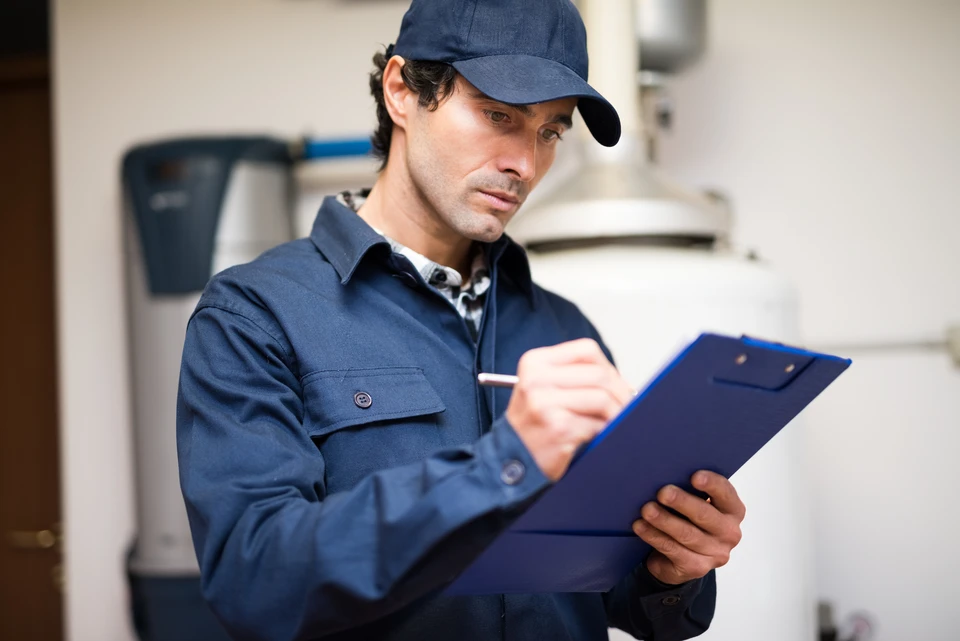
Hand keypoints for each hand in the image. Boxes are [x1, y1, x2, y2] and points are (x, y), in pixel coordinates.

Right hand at [505, 338, 634, 480]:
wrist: (511, 457)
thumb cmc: (533, 424)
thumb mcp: (543, 387)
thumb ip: (576, 377)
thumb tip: (622, 382)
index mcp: (535, 362)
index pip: (586, 350)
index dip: (608, 367)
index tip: (616, 384)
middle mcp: (537, 379)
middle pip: (599, 375)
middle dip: (621, 393)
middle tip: (626, 406)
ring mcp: (545, 404)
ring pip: (602, 399)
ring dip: (616, 413)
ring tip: (614, 422)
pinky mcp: (558, 428)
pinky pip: (596, 424)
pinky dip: (603, 432)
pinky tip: (595, 436)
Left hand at [632, 471, 744, 584]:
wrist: (680, 559)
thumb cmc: (688, 520)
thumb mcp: (694, 503)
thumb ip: (691, 491)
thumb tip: (666, 473)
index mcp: (733, 510)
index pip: (726, 494)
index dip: (712, 484)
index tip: (694, 476)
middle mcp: (729, 532)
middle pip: (705, 515)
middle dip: (682, 502)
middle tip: (662, 492)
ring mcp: (716, 553)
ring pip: (687, 534)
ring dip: (664, 520)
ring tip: (646, 510)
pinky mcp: (697, 568)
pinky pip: (673, 550)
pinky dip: (654, 536)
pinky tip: (640, 526)